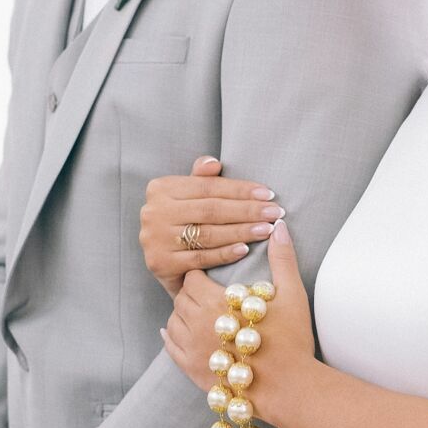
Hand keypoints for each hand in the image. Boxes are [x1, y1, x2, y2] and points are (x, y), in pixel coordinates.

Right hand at [140, 156, 285, 298]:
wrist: (166, 264)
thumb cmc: (184, 223)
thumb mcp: (189, 197)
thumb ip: (201, 178)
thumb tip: (214, 163)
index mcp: (160, 188)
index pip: (208, 186)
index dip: (240, 190)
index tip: (269, 194)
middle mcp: (153, 212)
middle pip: (210, 209)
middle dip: (247, 211)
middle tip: (275, 213)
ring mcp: (155, 239)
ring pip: (208, 234)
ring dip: (242, 231)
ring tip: (267, 229)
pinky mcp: (161, 264)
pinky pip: (201, 258)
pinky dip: (225, 253)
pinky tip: (245, 249)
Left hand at [164, 221, 315, 424]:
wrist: (289, 388)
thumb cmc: (291, 341)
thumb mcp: (291, 294)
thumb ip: (282, 258)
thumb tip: (280, 226)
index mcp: (217, 302)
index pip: (192, 278)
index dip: (202, 277)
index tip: (212, 279)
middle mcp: (197, 323)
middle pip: (180, 298)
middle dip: (192, 294)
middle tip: (207, 295)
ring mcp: (191, 349)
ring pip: (172, 321)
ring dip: (183, 315)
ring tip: (199, 314)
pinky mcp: (191, 371)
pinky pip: (170, 348)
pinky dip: (171, 337)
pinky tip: (176, 333)